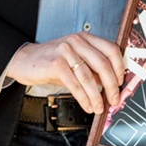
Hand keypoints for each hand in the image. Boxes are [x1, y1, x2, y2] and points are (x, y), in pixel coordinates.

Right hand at [6, 33, 123, 113]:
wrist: (24, 60)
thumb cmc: (52, 62)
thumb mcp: (74, 60)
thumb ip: (91, 68)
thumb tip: (111, 85)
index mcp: (86, 38)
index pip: (111, 49)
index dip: (119, 67)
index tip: (120, 82)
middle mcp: (77, 41)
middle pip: (103, 64)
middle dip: (111, 86)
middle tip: (114, 100)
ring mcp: (66, 51)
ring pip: (89, 77)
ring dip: (97, 96)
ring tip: (99, 107)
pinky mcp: (56, 63)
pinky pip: (75, 84)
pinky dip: (83, 98)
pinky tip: (87, 106)